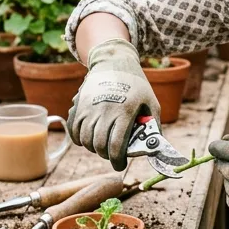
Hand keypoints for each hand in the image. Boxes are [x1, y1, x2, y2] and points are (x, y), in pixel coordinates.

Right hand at [69, 39, 159, 170]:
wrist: (114, 62)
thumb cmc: (137, 86)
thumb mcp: (151, 103)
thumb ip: (154, 127)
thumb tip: (154, 149)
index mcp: (125, 111)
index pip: (116, 145)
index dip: (117, 161)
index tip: (120, 167)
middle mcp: (105, 110)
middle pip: (99, 145)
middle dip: (105, 155)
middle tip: (111, 155)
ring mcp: (90, 107)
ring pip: (85, 139)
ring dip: (93, 148)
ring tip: (101, 146)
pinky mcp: (79, 105)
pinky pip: (74, 130)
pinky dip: (79, 139)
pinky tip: (88, 138)